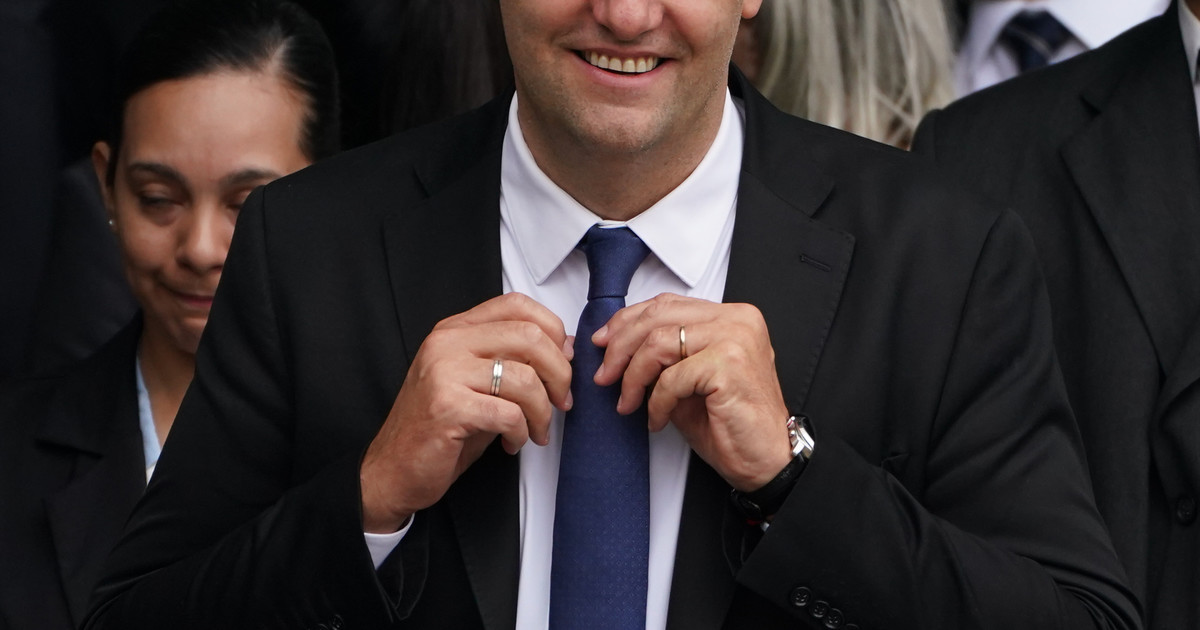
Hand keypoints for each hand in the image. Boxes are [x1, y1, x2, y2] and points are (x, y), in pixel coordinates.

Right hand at [360, 293, 572, 532]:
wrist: (393, 470)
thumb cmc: (438, 428)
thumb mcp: (478, 383)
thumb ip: (513, 360)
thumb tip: (564, 346)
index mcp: (455, 330)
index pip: (517, 305)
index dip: (552, 330)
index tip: (563, 360)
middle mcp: (447, 343)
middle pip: (529, 336)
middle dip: (559, 373)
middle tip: (561, 401)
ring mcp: (444, 372)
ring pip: (524, 378)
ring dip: (542, 412)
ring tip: (536, 430)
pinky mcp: (448, 406)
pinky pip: (509, 413)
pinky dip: (521, 432)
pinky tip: (512, 442)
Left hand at [593, 293, 791, 491]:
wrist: (766, 461)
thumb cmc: (732, 425)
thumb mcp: (689, 380)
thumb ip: (663, 357)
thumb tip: (616, 349)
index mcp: (731, 317)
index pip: (667, 304)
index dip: (628, 321)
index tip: (604, 342)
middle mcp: (737, 320)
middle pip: (658, 317)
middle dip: (621, 347)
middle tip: (605, 375)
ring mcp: (735, 339)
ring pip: (658, 343)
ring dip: (633, 377)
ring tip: (628, 402)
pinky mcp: (728, 364)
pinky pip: (671, 377)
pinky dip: (656, 402)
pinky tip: (657, 419)